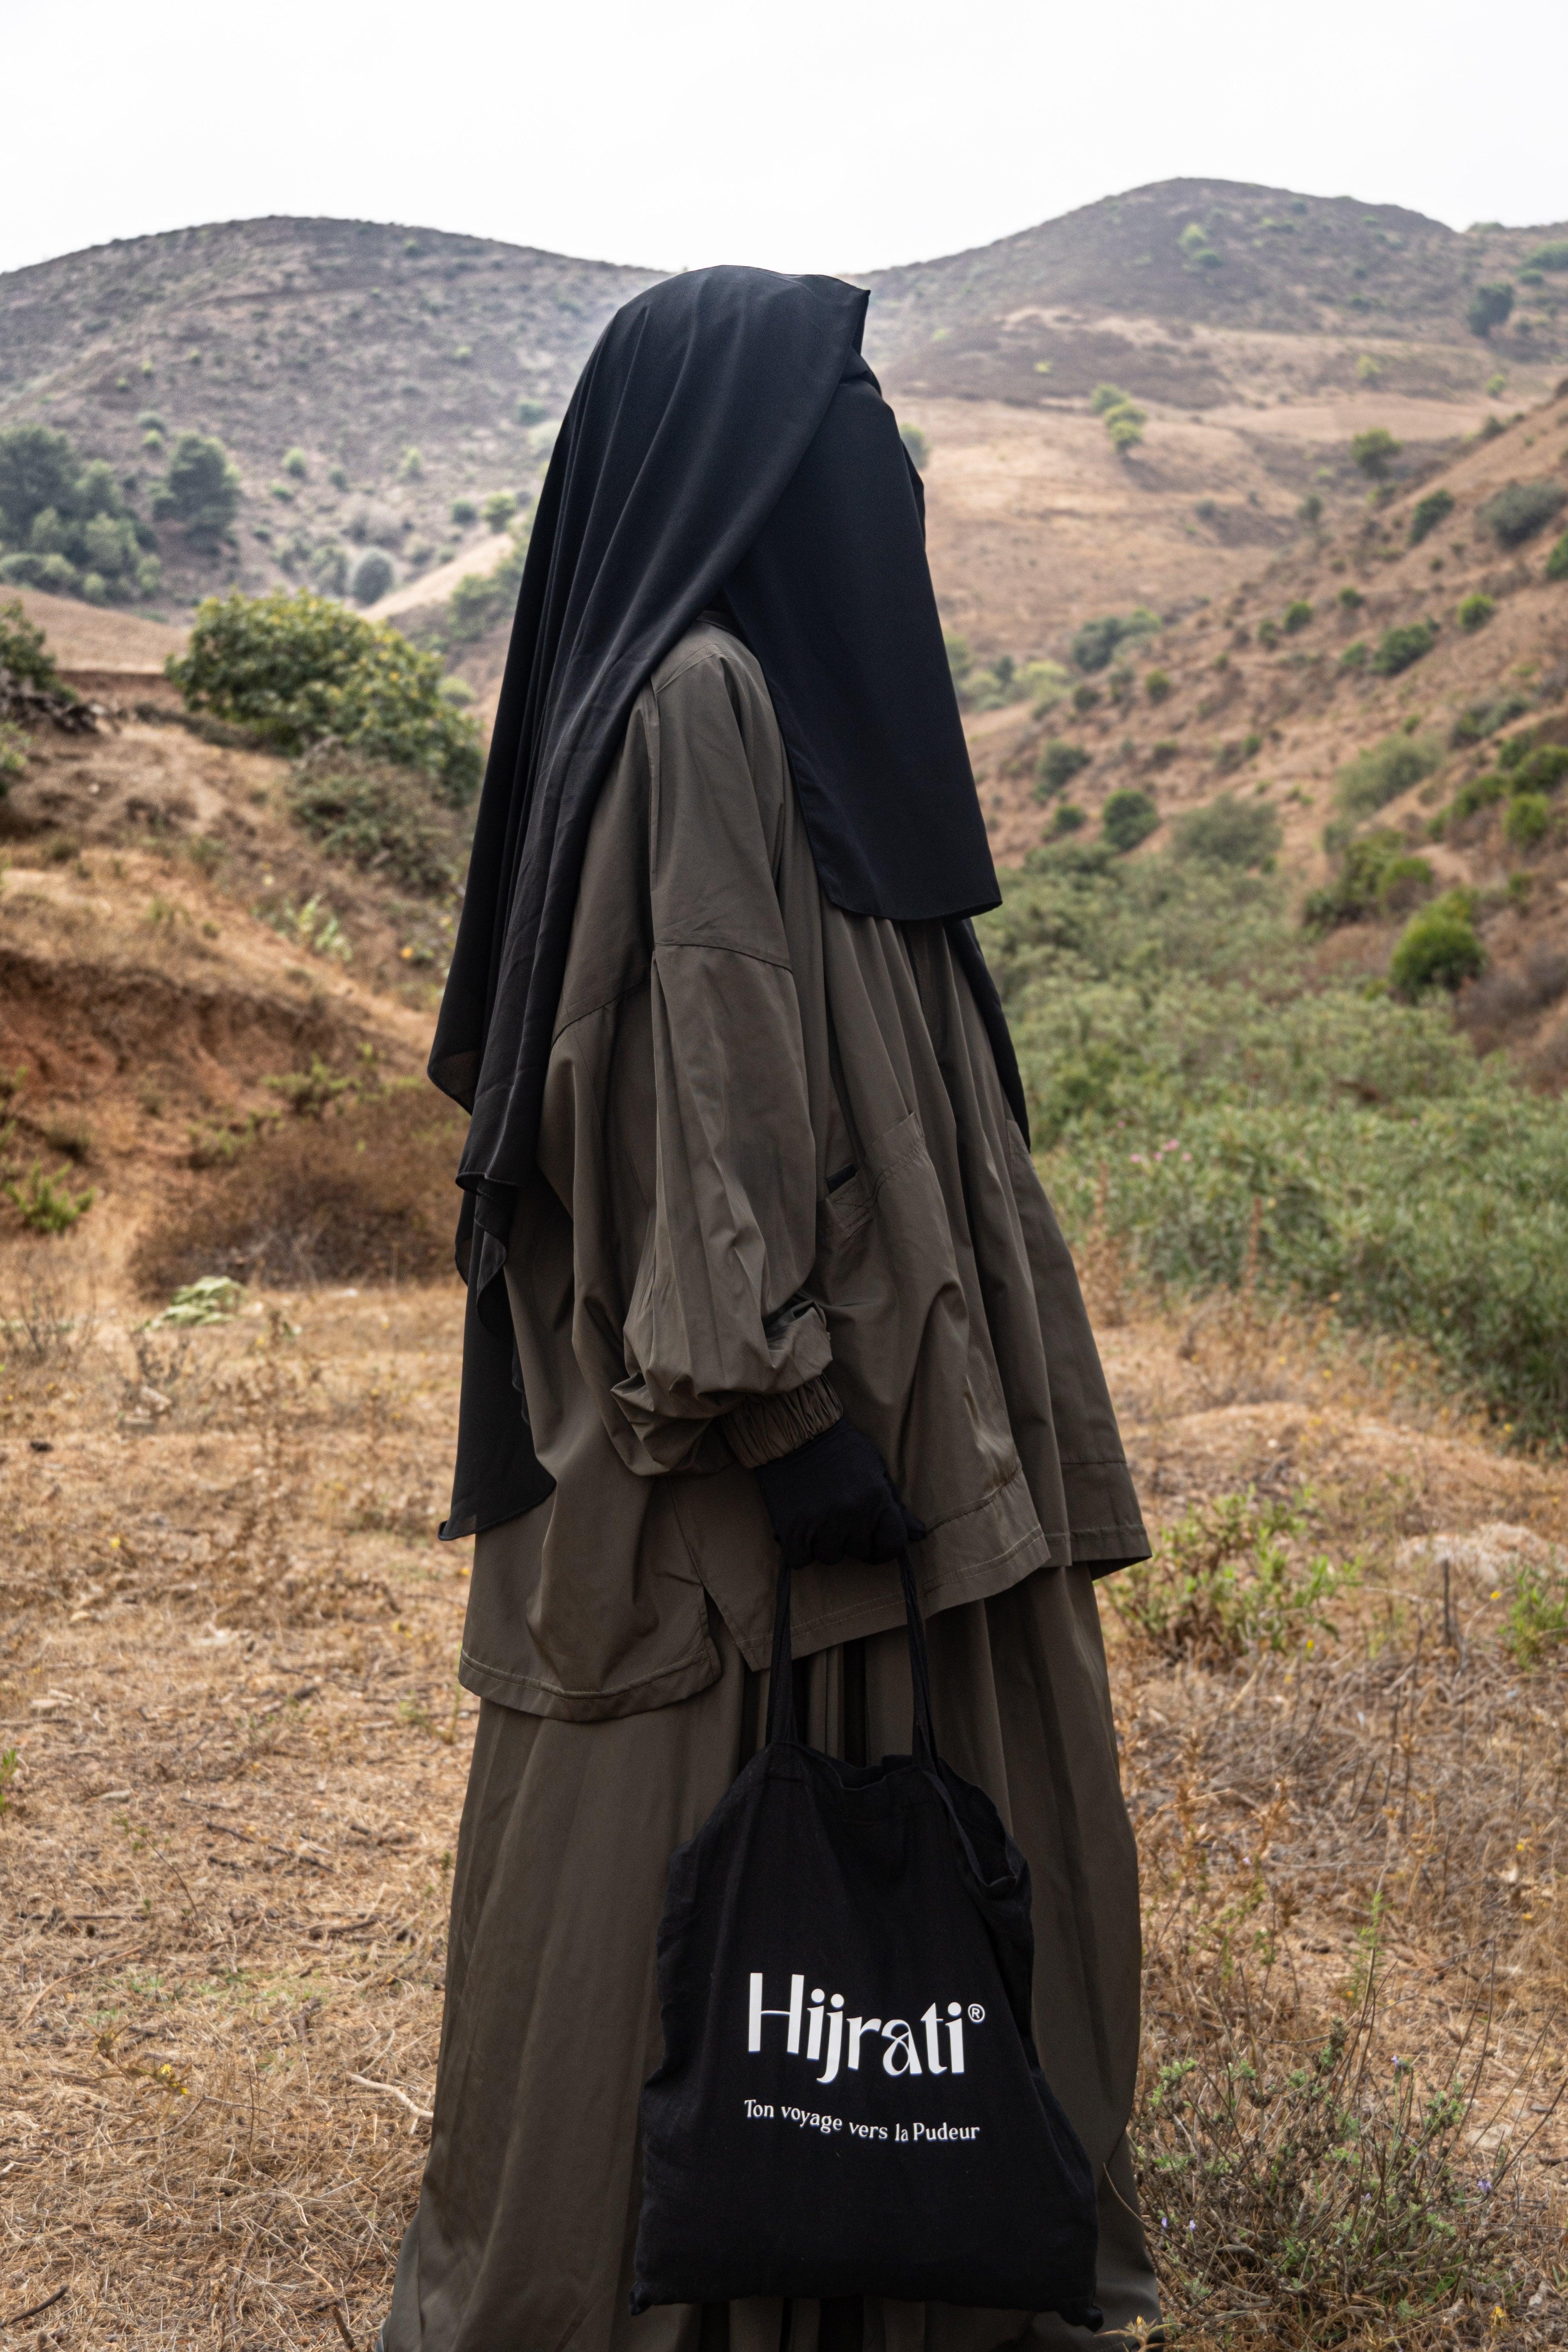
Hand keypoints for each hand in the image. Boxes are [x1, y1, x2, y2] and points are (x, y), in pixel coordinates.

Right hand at [752, 1418, 925, 1571]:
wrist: (796, 1432)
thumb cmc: (841, 1450)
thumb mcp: (877, 1471)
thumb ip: (897, 1507)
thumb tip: (920, 1535)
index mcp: (876, 1498)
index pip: (893, 1544)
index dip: (885, 1547)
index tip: (873, 1542)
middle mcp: (850, 1513)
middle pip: (860, 1551)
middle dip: (851, 1538)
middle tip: (837, 1513)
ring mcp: (820, 1522)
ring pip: (830, 1557)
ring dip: (824, 1543)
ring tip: (817, 1515)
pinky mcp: (791, 1529)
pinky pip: (800, 1559)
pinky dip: (798, 1549)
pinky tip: (799, 1527)